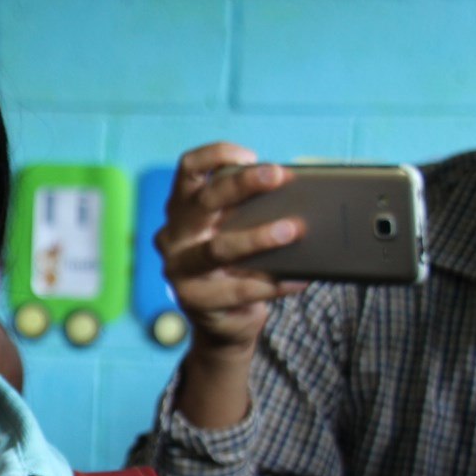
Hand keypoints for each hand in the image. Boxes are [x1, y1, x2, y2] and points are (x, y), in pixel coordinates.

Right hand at [155, 143, 307, 356]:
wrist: (224, 320)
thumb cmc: (236, 264)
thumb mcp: (237, 231)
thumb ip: (252, 211)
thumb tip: (300, 194)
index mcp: (183, 209)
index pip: (188, 170)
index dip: (215, 156)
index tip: (251, 155)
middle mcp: (174, 235)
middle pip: (204, 201)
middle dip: (242, 184)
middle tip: (279, 177)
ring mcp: (178, 269)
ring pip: (217, 248)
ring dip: (258, 237)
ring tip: (293, 230)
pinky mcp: (194, 300)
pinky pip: (238, 289)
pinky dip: (273, 283)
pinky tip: (299, 278)